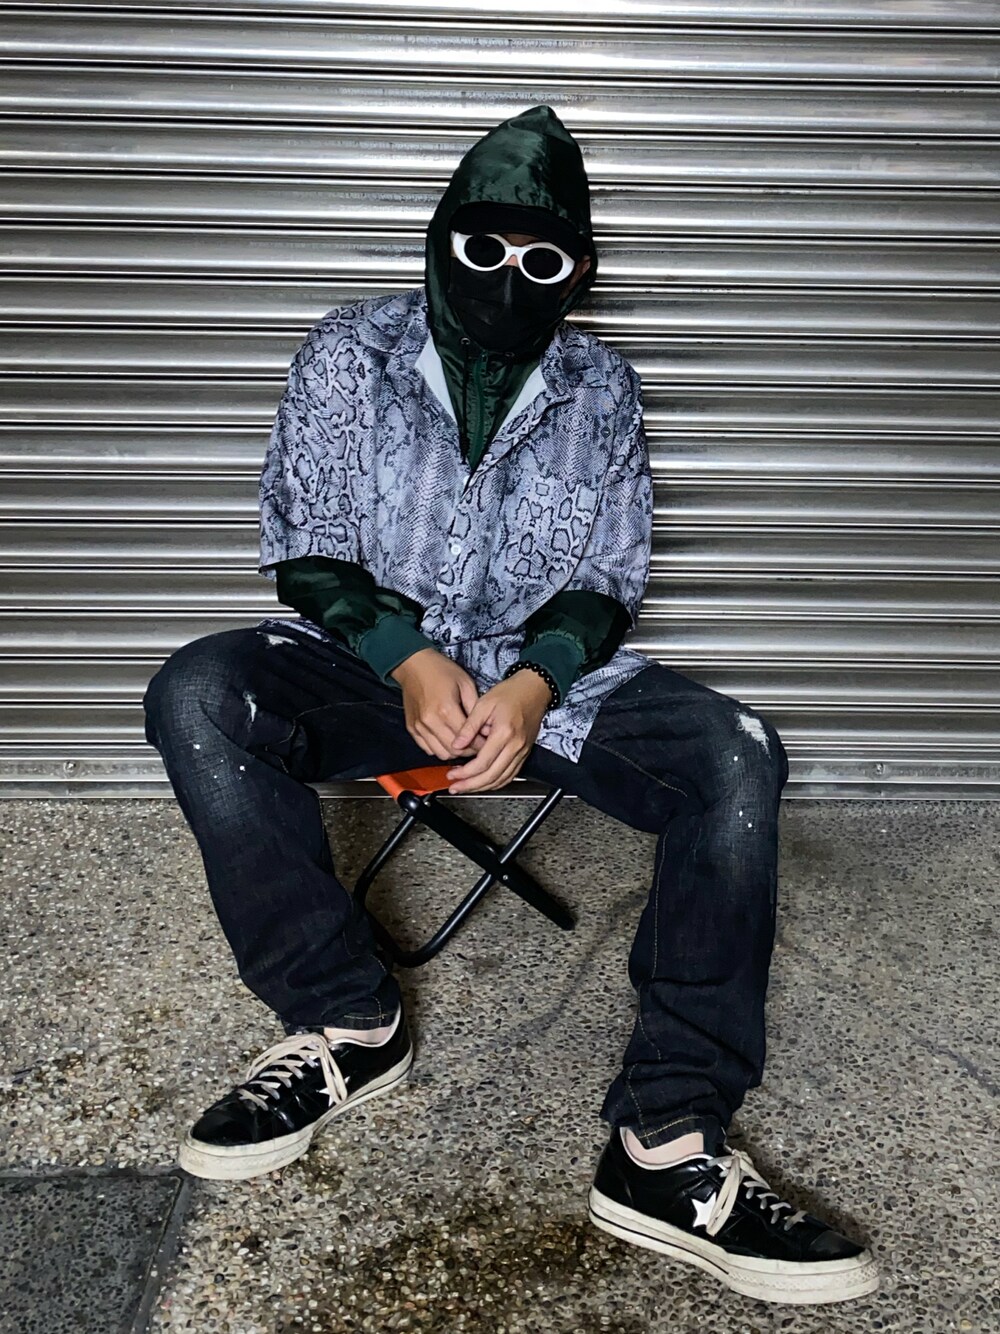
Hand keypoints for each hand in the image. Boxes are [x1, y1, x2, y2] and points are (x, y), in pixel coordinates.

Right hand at [391, 648, 490, 759]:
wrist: (413, 665)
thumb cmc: (441, 671)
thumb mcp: (465, 683)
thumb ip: (475, 708)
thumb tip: (485, 728)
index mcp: (446, 709)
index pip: (467, 738)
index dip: (480, 743)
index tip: (487, 742)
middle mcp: (430, 721)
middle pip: (454, 750)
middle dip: (469, 751)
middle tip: (477, 744)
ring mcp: (419, 727)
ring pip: (441, 753)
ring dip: (454, 752)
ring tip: (463, 743)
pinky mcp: (412, 728)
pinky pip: (428, 749)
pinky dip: (440, 748)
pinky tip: (448, 739)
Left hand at [442, 670, 551, 794]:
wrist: (534, 689)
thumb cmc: (511, 693)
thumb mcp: (484, 704)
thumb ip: (469, 726)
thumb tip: (456, 745)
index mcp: (504, 733)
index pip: (482, 763)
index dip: (465, 773)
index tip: (452, 774)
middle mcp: (515, 746)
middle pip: (492, 776)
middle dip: (471, 785)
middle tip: (456, 787)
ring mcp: (522, 751)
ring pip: (502, 779)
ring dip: (483, 787)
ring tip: (466, 787)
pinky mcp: (524, 753)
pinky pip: (511, 774)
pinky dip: (496, 782)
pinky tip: (484, 782)